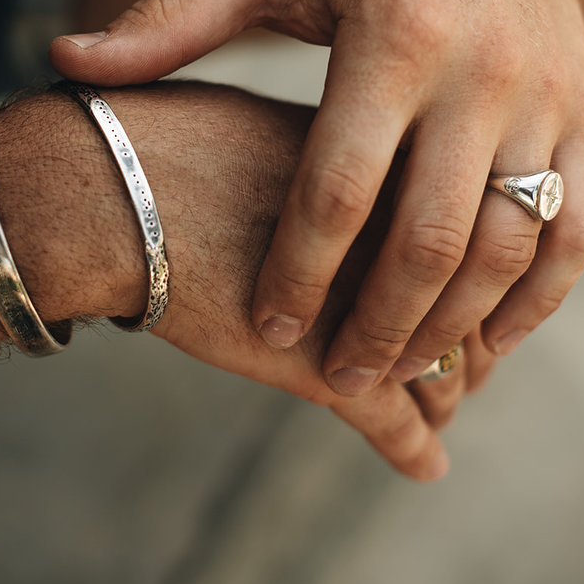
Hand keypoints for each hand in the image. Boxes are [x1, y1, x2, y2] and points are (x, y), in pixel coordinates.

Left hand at [51, 0, 583, 395]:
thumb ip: (163, 21)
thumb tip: (61, 60)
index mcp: (391, 38)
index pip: (337, 188)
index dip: (298, 271)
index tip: (270, 327)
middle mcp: (479, 71)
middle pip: (429, 235)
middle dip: (381, 325)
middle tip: (339, 378)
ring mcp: (544, 93)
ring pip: (511, 242)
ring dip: (458, 323)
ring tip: (408, 369)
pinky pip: (577, 224)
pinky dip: (543, 293)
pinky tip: (495, 336)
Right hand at [100, 83, 478, 479]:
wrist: (114, 193)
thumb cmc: (170, 143)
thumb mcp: (266, 121)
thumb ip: (317, 145)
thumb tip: (319, 150)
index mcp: (388, 170)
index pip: (454, 234)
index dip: (458, 266)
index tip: (458, 285)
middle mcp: (397, 241)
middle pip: (461, 303)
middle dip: (467, 336)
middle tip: (469, 360)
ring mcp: (369, 308)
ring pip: (437, 368)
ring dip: (443, 393)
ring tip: (444, 409)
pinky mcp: (331, 369)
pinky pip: (394, 421)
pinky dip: (412, 446)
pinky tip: (424, 462)